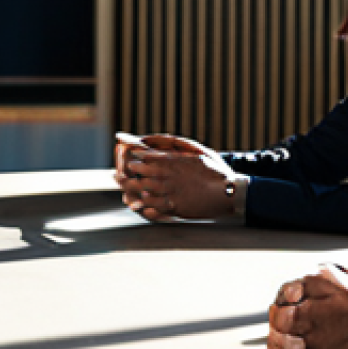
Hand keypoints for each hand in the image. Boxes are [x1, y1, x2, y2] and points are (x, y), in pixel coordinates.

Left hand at [114, 132, 232, 219]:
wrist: (229, 192)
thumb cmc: (215, 169)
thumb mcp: (197, 150)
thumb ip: (174, 144)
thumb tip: (151, 140)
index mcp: (173, 161)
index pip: (144, 156)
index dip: (133, 155)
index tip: (127, 154)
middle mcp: (167, 176)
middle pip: (138, 173)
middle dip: (127, 172)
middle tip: (117, 173)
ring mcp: (169, 192)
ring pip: (141, 190)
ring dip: (129, 188)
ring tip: (122, 187)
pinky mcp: (173, 208)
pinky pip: (151, 207)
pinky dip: (141, 205)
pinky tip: (135, 204)